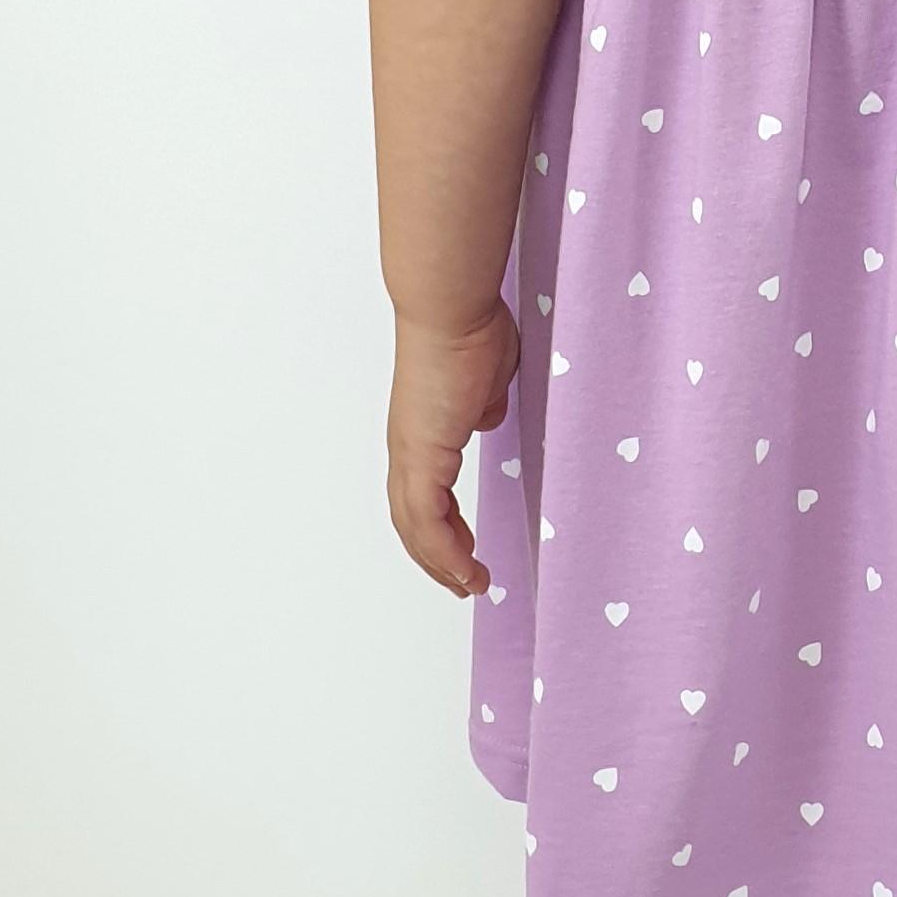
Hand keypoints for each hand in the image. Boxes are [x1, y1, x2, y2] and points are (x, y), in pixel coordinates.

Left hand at [385, 302, 520, 596]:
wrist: (453, 311)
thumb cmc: (473, 332)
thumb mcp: (488, 381)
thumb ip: (485, 406)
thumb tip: (485, 420)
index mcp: (422, 433)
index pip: (423, 497)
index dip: (441, 530)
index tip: (465, 552)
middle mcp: (408, 449)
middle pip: (412, 522)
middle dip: (438, 559)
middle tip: (465, 582)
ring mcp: (411, 454)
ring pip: (416, 527)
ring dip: (442, 563)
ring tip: (470, 585)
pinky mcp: (421, 455)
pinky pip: (428, 519)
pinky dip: (444, 550)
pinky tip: (466, 568)